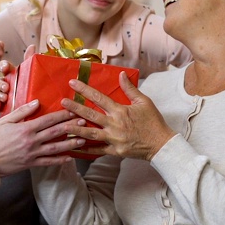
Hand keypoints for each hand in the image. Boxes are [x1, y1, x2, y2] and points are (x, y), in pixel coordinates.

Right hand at [0, 45, 35, 110]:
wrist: (37, 105)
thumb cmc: (32, 86)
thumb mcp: (31, 72)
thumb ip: (30, 60)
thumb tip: (32, 45)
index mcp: (12, 73)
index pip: (4, 66)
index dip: (3, 65)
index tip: (5, 67)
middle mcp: (5, 83)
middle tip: (6, 87)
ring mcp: (3, 95)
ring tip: (4, 98)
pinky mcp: (3, 106)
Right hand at [0, 99, 83, 176]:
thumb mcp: (3, 121)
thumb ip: (21, 112)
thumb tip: (36, 102)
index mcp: (25, 129)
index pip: (48, 120)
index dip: (62, 115)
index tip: (72, 110)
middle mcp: (31, 142)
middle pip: (55, 132)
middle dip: (71, 126)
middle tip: (84, 121)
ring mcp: (32, 154)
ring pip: (55, 148)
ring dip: (70, 144)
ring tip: (82, 139)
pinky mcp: (30, 164)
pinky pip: (48, 162)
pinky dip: (60, 160)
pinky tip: (69, 158)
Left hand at [59, 72, 175, 160]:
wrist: (161, 144)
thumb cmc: (153, 121)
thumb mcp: (144, 102)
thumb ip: (130, 88)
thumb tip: (121, 74)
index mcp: (120, 111)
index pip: (99, 98)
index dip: (85, 90)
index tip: (73, 83)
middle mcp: (114, 124)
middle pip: (90, 115)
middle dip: (75, 108)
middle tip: (62, 102)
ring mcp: (113, 139)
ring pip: (90, 134)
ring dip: (75, 129)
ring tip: (63, 126)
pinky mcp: (115, 151)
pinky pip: (98, 150)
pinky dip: (86, 149)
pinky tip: (74, 147)